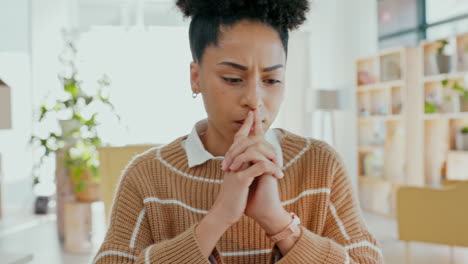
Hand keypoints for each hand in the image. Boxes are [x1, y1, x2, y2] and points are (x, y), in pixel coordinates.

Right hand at [209, 111, 282, 225]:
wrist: (223, 214)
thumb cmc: (233, 198)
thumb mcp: (239, 179)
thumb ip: (245, 167)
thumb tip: (256, 159)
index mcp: (232, 160)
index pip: (239, 138)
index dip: (246, 125)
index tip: (253, 113)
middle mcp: (232, 161)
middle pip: (248, 139)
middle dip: (260, 133)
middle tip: (274, 140)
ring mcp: (235, 169)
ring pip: (255, 150)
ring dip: (272, 157)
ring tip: (280, 166)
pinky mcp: (240, 179)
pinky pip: (260, 167)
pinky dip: (272, 169)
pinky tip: (279, 176)